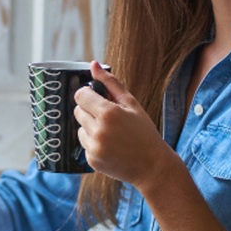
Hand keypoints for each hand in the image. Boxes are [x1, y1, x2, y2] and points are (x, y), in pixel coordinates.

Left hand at [73, 61, 175, 188]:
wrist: (153, 166)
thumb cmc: (144, 132)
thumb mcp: (131, 104)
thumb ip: (111, 83)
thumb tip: (93, 65)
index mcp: (108, 113)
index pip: (80, 95)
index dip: (88, 95)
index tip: (97, 98)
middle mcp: (98, 131)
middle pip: (78, 111)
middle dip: (90, 111)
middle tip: (108, 117)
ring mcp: (94, 147)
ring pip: (79, 128)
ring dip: (90, 127)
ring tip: (111, 133)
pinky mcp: (91, 160)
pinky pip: (84, 144)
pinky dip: (93, 143)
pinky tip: (111, 146)